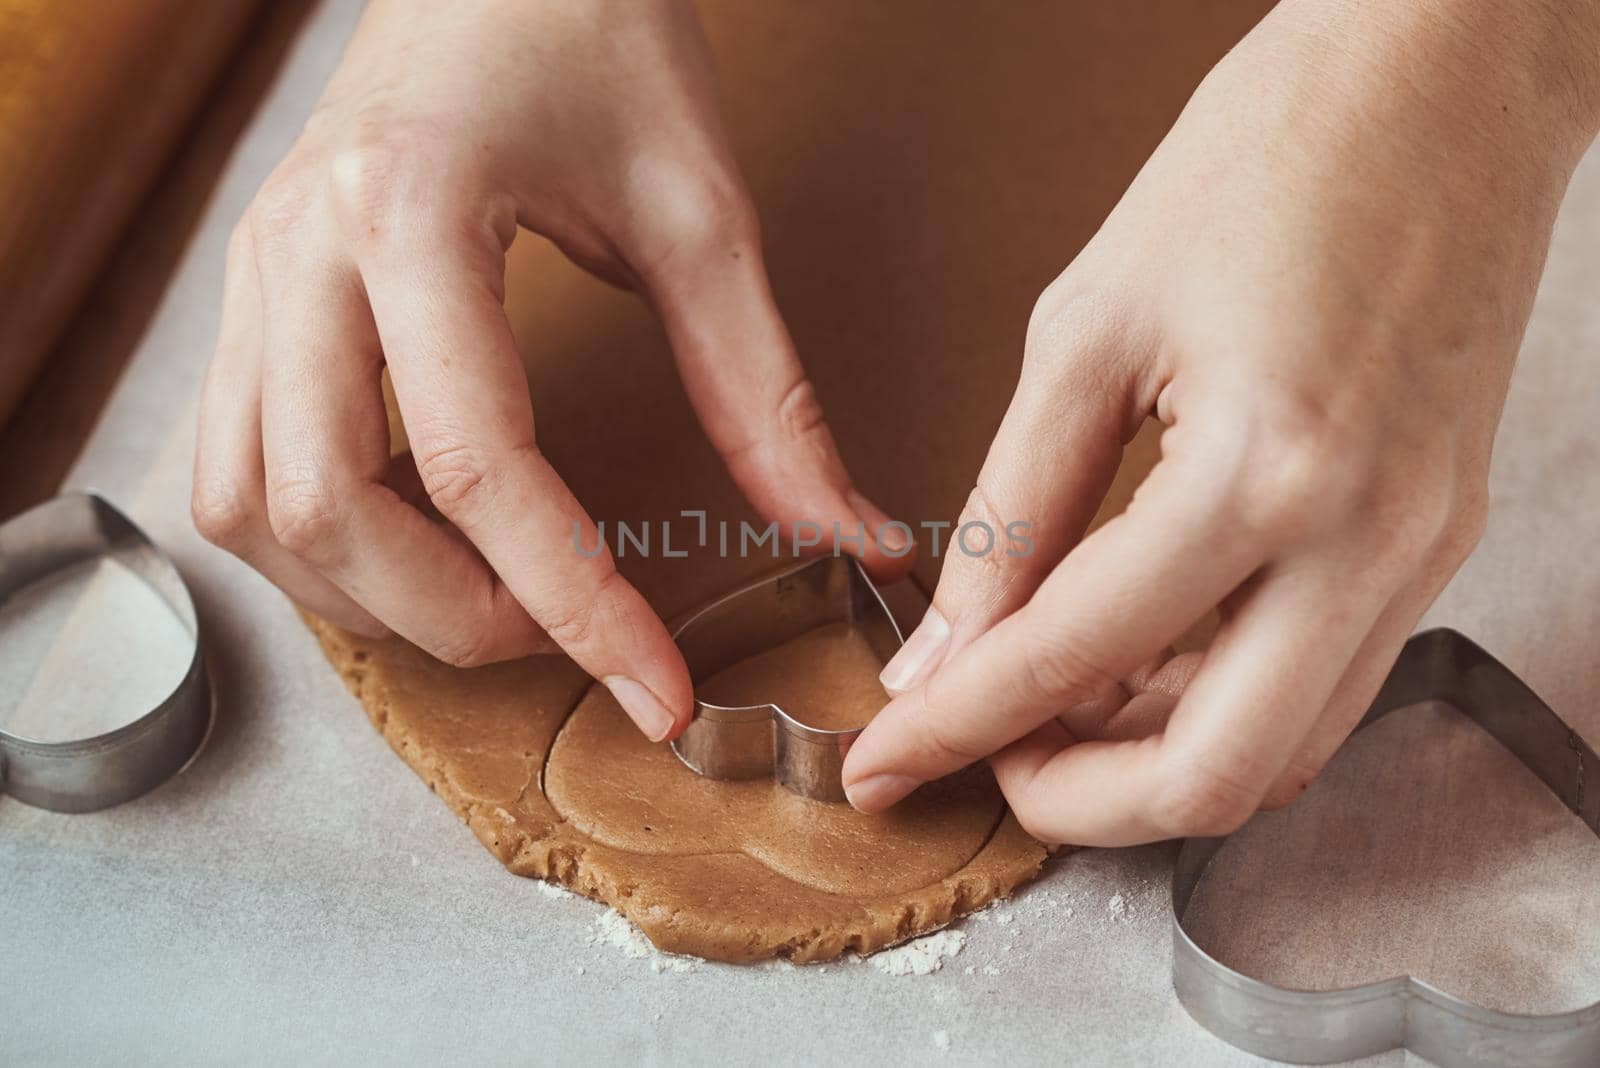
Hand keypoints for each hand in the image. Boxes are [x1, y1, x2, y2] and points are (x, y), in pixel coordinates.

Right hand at [192, 0, 910, 740]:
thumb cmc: (596, 35)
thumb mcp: (698, 210)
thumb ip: (763, 387)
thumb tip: (845, 533)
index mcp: (409, 215)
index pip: (475, 464)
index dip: (575, 605)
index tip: (658, 689)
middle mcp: (298, 252)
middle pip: (322, 508)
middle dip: (449, 616)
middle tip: (563, 638)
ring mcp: (253, 273)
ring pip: (246, 504)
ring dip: (361, 592)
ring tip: (485, 601)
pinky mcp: (252, 293)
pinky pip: (229, 462)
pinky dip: (311, 539)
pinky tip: (405, 540)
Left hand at [841, 0, 1599, 843]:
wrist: (1443, 78)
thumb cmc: (1271, 154)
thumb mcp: (1091, 327)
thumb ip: (1015, 508)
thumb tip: (948, 643)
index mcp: (1264, 467)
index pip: (1071, 655)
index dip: (956, 728)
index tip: (886, 758)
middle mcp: (1366, 537)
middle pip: (1212, 776)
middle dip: (1072, 802)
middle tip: (983, 763)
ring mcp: (1419, 549)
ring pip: (1284, 754)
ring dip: (1151, 764)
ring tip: (1051, 712)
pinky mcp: (1435, 538)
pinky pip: (1325, 685)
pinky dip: (1222, 707)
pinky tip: (1142, 667)